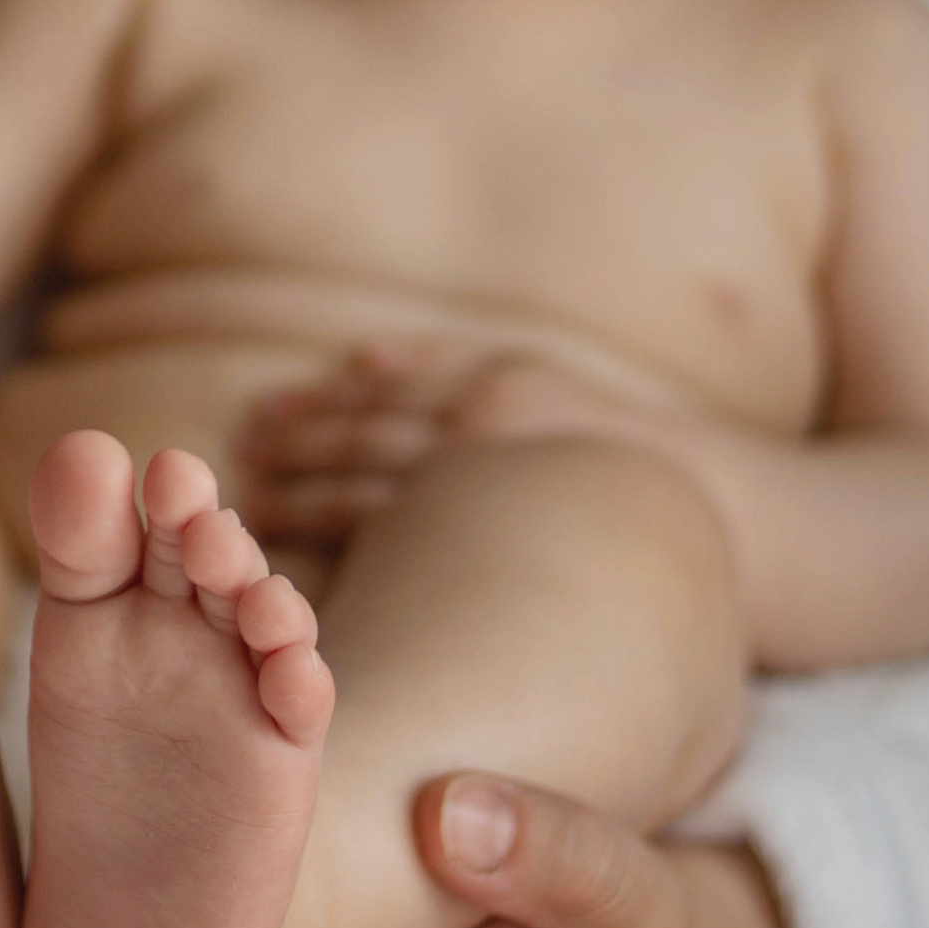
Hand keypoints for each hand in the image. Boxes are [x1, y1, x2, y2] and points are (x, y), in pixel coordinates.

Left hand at [235, 342, 658, 551]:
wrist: (702, 510)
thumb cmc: (594, 441)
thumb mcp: (529, 380)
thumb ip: (443, 365)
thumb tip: (360, 355)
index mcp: (490, 389)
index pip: (375, 400)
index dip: (307, 414)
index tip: (251, 429)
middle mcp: (486, 434)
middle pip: (363, 443)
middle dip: (292, 455)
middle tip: (226, 475)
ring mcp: (493, 496)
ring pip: (376, 497)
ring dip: (306, 505)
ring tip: (248, 521)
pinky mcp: (504, 556)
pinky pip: (414, 549)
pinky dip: (358, 552)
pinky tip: (314, 571)